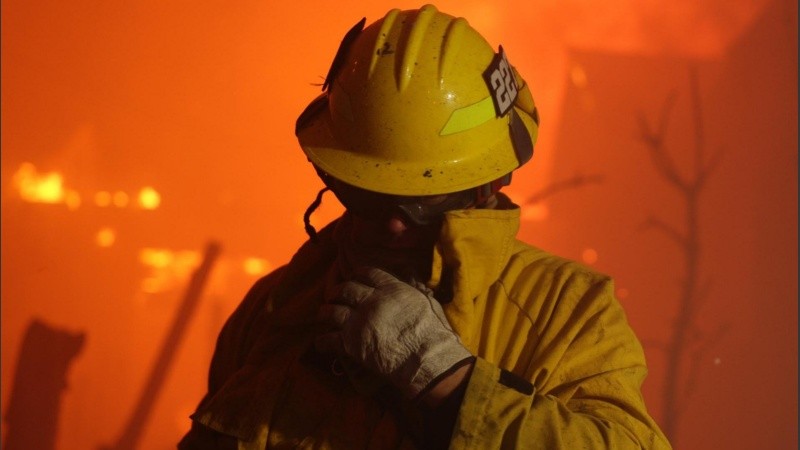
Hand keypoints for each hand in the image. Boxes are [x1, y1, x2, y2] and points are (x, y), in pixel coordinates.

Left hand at [315, 267, 471, 398]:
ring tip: (322, 314)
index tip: (353, 277)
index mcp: (390, 289)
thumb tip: (410, 273)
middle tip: (334, 295)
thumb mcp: (427, 301)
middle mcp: (371, 301)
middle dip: (337, 291)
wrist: (426, 358)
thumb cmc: (433, 332)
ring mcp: (358, 321)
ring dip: (325, 312)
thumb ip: (414, 287)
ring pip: (332, 311)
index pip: (368, 273)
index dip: (357, 274)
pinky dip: (322, 341)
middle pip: (346, 289)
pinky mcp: (350, 343)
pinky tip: (320, 342)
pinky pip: (329, 339)